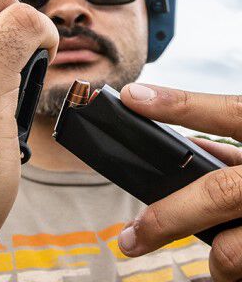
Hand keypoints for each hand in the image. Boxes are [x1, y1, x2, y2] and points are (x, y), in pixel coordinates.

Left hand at [118, 83, 241, 281]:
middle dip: (167, 218)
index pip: (228, 111)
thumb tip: (189, 148)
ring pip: (237, 250)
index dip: (178, 103)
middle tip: (131, 238)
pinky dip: (237, 270)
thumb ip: (234, 144)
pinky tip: (233, 268)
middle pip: (218, 191)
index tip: (132, 97)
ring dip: (216, 260)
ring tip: (210, 263)